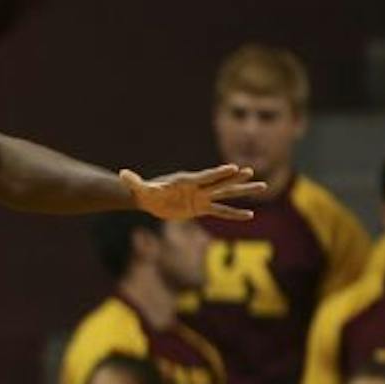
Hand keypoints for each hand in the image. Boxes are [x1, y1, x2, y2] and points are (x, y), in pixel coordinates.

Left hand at [121, 164, 266, 220]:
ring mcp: (202, 197)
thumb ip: (133, 182)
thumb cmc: (145, 192)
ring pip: (226, 194)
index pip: (205, 176)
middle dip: (235, 178)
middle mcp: (198, 187)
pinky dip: (234, 214)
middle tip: (252, 172)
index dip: (218, 173)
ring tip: (262, 186)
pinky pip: (221, 211)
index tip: (234, 167)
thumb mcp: (139, 189)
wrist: (150, 199)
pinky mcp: (202, 208)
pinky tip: (249, 216)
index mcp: (186, 181)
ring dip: (243, 191)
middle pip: (220, 182)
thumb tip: (121, 175)